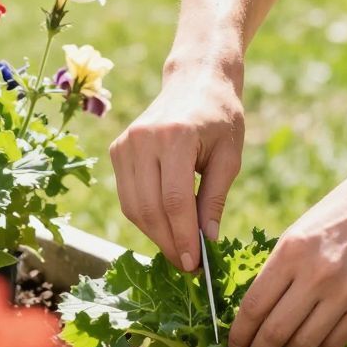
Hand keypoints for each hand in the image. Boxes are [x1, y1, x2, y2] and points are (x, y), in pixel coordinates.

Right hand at [109, 62, 243, 271]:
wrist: (196, 80)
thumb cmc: (221, 118)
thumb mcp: (229, 156)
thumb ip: (215, 199)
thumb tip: (208, 243)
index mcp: (175, 137)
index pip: (174, 200)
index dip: (183, 236)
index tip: (196, 264)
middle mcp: (143, 139)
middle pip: (148, 208)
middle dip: (168, 243)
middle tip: (188, 266)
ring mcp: (125, 143)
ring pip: (132, 207)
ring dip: (155, 235)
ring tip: (179, 250)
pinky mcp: (117, 149)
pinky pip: (127, 196)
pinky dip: (144, 217)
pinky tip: (166, 226)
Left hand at [226, 166, 346, 346]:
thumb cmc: (339, 213)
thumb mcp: (299, 233)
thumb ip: (278, 272)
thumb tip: (255, 317)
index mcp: (293, 250)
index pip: (254, 307)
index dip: (238, 335)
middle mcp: (318, 273)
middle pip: (275, 332)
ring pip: (305, 344)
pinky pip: (335, 342)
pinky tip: (310, 344)